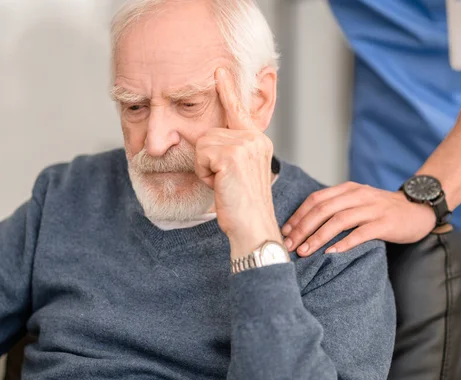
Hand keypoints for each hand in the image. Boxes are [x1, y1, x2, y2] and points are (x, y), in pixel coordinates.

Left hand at [195, 68, 280, 257]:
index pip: (239, 110)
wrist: (253, 227)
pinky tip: (221, 186)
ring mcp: (245, 144)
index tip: (219, 71)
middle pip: (209, 133)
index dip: (227, 90)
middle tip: (225, 181)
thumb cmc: (243, 205)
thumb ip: (231, 151)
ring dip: (205, 168)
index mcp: (259, 141)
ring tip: (224, 184)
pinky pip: (201, 155)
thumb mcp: (240, 172)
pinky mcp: (232, 154)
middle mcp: (255, 138)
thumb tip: (208, 138)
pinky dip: (205, 174)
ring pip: (203, 143)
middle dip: (208, 160)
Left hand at [282, 182, 436, 256]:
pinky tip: (331, 254)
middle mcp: (358, 195)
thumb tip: (304, 227)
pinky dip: (344, 243)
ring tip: (305, 251)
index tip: (285, 232)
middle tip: (289, 245)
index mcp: (348, 189)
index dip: (298, 215)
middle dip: (302, 228)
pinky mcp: (385, 223)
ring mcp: (372, 208)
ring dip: (318, 237)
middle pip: (323, 209)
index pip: (316, 199)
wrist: (418, 210)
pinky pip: (361, 233)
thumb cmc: (382, 210)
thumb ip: (337, 208)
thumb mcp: (358, 202)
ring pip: (339, 220)